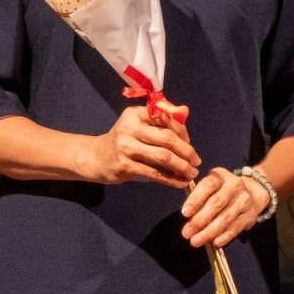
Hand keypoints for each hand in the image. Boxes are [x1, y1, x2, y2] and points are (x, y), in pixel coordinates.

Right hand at [77, 105, 200, 187]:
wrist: (96, 157)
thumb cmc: (124, 140)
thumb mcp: (139, 124)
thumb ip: (162, 119)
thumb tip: (185, 110)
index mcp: (135, 114)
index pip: (165, 118)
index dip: (182, 130)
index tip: (189, 142)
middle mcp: (129, 128)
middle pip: (167, 138)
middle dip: (186, 151)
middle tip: (197, 160)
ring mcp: (126, 148)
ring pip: (163, 157)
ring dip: (182, 166)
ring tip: (192, 173)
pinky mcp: (125, 166)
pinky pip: (154, 173)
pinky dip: (170, 179)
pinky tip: (180, 183)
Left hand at [181, 167, 266, 249]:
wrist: (251, 192)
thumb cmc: (222, 191)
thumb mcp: (211, 186)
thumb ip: (199, 197)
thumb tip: (188, 217)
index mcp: (221, 176)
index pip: (208, 185)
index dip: (195, 199)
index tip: (184, 213)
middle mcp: (234, 186)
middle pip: (216, 204)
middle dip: (199, 220)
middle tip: (187, 232)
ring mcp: (244, 201)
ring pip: (225, 218)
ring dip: (209, 232)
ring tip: (195, 241)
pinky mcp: (249, 215)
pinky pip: (235, 228)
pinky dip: (224, 237)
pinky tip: (214, 243)